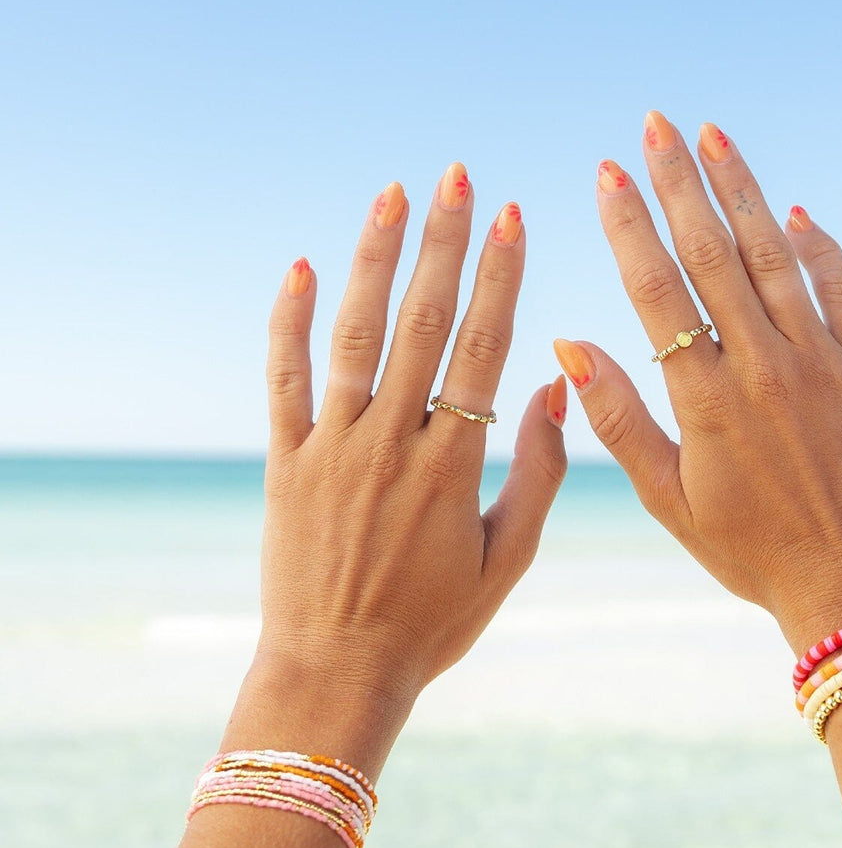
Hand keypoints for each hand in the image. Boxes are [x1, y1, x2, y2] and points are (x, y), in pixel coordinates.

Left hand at [230, 169, 567, 772]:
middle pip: (422, 321)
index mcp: (453, 465)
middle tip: (458, 176)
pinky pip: (283, 379)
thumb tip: (553, 387)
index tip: (513, 216)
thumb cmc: (433, 624)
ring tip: (392, 196)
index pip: (483, 349)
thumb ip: (537, 472)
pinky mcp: (284, 463)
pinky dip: (287, 322)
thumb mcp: (508, 559)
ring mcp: (331, 448)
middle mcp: (391, 443)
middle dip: (443, 242)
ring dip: (373, 259)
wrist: (337, 672)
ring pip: (354, 334)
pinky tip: (298, 267)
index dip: (501, 277)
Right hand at [555, 116, 841, 658]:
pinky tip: (796, 211)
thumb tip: (571, 345)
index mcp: (706, 400)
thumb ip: (618, 420)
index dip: (629, 226)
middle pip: (712, 253)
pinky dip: (819, 245)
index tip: (607, 173)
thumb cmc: (752, 552)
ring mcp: (823, 361)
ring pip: (774, 255)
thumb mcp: (669, 499)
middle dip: (679, 182)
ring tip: (715, 137)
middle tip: (655, 125)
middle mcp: (763, 366)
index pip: (657, 290)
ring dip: (742, 191)